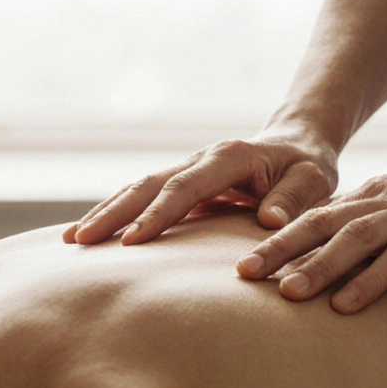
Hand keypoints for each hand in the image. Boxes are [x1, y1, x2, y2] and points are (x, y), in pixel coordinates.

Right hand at [62, 128, 339, 244]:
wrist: (297, 145)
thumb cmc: (308, 168)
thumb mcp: (315, 180)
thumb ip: (294, 198)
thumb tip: (268, 221)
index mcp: (229, 158)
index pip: (185, 187)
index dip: (158, 214)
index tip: (132, 242)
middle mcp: (200, 160)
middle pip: (147, 185)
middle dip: (113, 213)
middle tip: (81, 242)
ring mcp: (186, 171)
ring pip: (137, 189)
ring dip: (105, 213)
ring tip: (71, 242)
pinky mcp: (181, 186)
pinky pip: (142, 198)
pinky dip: (115, 214)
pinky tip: (91, 235)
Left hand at [235, 151, 386, 328]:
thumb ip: (355, 216)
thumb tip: (298, 242)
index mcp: (378, 197)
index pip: (320, 220)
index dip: (280, 243)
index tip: (243, 268)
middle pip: (350, 235)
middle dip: (310, 262)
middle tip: (275, 290)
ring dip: (365, 281)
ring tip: (335, 309)